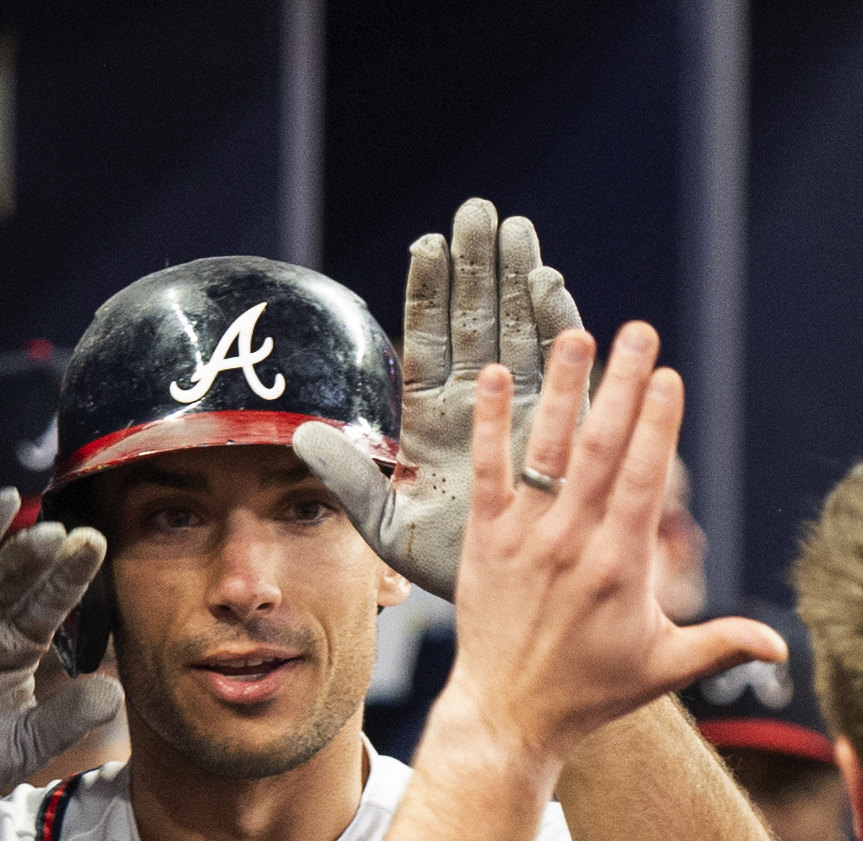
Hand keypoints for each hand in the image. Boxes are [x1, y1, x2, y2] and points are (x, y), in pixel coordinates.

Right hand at [0, 490, 120, 840]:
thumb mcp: (21, 746)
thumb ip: (66, 721)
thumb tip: (116, 694)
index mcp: (14, 646)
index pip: (48, 604)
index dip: (69, 575)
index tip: (95, 543)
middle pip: (8, 577)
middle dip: (31, 552)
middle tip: (57, 530)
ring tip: (6, 501)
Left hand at [292, 197, 581, 597]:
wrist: (508, 606)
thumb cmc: (444, 569)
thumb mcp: (385, 527)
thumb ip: (349, 478)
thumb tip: (300, 433)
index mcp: (431, 420)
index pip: (426, 342)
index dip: (427, 294)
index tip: (427, 243)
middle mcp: (478, 405)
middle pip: (476, 321)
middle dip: (478, 266)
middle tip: (478, 211)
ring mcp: (523, 410)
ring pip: (520, 332)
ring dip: (519, 282)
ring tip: (516, 230)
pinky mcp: (563, 426)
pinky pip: (561, 369)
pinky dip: (559, 329)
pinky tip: (552, 286)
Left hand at [442, 320, 781, 764]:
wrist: (510, 714)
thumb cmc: (591, 691)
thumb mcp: (665, 668)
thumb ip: (723, 644)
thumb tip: (785, 646)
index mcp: (621, 565)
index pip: (644, 479)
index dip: (658, 424)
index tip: (669, 376)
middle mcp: (572, 542)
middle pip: (602, 448)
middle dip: (622, 386)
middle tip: (638, 333)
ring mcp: (525, 537)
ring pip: (547, 449)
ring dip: (563, 388)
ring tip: (578, 335)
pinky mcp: (485, 539)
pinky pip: (487, 471)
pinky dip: (491, 424)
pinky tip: (498, 376)